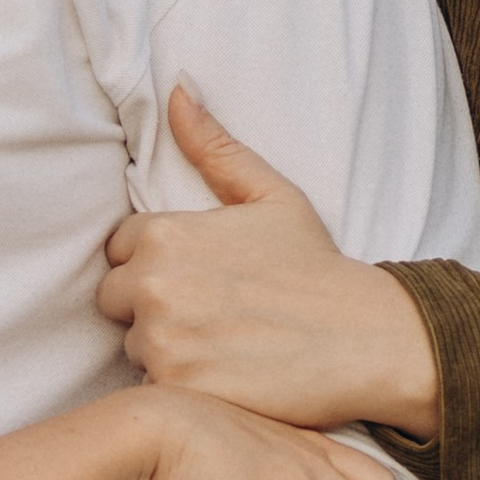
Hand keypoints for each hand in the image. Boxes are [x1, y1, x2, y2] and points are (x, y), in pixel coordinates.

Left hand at [100, 86, 442, 431]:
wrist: (365, 339)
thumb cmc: (317, 266)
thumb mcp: (270, 195)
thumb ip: (214, 146)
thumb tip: (176, 89)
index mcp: (165, 233)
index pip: (118, 249)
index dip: (155, 263)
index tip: (199, 277)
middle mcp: (153, 284)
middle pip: (114, 299)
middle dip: (150, 306)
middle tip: (210, 315)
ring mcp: (162, 340)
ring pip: (133, 346)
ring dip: (166, 349)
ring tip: (223, 346)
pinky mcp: (177, 390)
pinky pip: (151, 390)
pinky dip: (180, 387)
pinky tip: (224, 375)